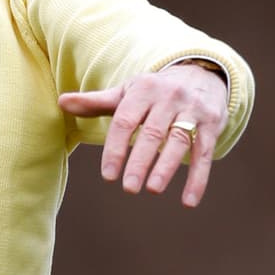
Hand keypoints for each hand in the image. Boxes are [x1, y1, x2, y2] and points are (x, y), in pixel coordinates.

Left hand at [58, 63, 228, 207]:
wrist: (201, 72)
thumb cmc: (154, 90)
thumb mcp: (127, 92)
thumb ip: (96, 102)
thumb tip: (61, 102)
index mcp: (143, 89)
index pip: (126, 120)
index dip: (116, 148)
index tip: (108, 176)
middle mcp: (169, 98)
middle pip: (153, 133)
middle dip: (140, 161)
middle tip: (128, 187)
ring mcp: (193, 110)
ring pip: (179, 141)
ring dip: (167, 167)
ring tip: (153, 189)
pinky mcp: (213, 124)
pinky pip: (205, 153)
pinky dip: (198, 178)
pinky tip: (188, 201)